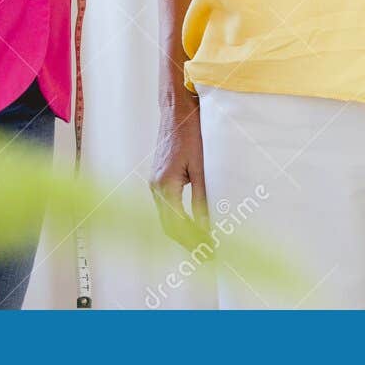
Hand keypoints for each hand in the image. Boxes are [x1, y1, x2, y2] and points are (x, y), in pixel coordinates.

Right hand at [150, 90, 208, 248]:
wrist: (177, 109)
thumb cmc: (190, 131)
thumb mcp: (201, 166)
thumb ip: (203, 197)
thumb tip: (207, 226)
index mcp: (164, 186)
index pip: (177, 225)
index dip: (193, 241)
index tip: (210, 252)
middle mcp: (155, 187)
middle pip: (168, 226)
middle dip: (187, 242)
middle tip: (208, 255)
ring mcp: (155, 182)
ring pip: (166, 217)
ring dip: (183, 233)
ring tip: (202, 244)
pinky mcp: (159, 177)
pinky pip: (167, 206)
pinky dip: (179, 219)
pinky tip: (193, 224)